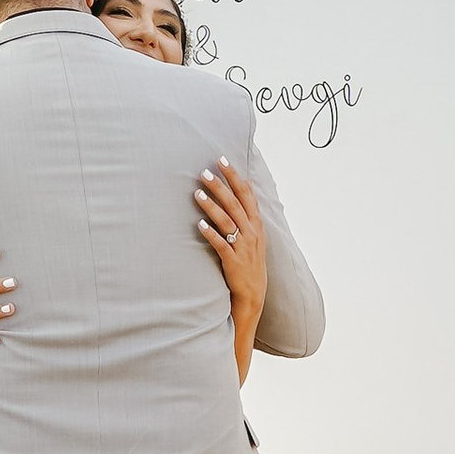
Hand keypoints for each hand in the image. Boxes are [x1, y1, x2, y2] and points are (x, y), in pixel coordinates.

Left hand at [193, 160, 267, 329]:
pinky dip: (210, 233)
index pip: (247, 194)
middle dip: (220, 186)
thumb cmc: (251, 261)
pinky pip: (221, 244)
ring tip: (197, 193)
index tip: (222, 160)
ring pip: (227, 221)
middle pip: (235, 204)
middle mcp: (252, 232)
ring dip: (212, 206)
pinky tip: (199, 224)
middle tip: (204, 172)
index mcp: (257, 224)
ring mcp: (243, 246)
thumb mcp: (256, 235)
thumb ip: (249, 213)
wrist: (253, 293)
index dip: (235, 176)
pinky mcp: (233, 260)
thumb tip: (244, 186)